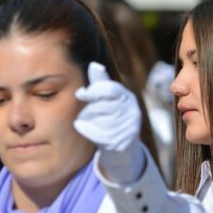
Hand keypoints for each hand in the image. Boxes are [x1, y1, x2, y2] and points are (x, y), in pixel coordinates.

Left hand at [74, 62, 143, 183]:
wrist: (123, 147)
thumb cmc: (111, 117)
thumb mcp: (108, 99)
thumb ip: (100, 83)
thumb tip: (94, 65)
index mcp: (128, 98)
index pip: (111, 90)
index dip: (94, 90)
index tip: (80, 93)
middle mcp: (132, 113)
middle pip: (101, 106)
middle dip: (88, 109)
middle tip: (84, 112)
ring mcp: (128, 129)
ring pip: (98, 120)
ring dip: (87, 120)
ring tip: (87, 121)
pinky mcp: (121, 142)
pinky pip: (96, 134)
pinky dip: (85, 129)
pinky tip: (81, 127)